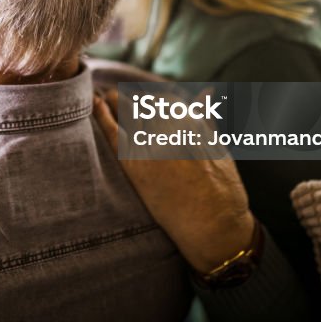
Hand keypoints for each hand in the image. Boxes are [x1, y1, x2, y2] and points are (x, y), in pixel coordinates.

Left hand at [93, 89, 254, 272]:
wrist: (213, 227)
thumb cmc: (223, 192)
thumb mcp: (220, 149)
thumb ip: (207, 120)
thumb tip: (205, 94)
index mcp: (193, 123)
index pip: (166, 100)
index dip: (153, 99)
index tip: (146, 101)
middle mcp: (172, 130)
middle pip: (143, 104)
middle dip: (132, 100)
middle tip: (120, 97)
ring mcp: (151, 148)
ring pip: (127, 114)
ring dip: (116, 103)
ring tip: (107, 98)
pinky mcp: (136, 168)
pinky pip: (115, 135)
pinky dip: (103, 116)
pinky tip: (96, 105)